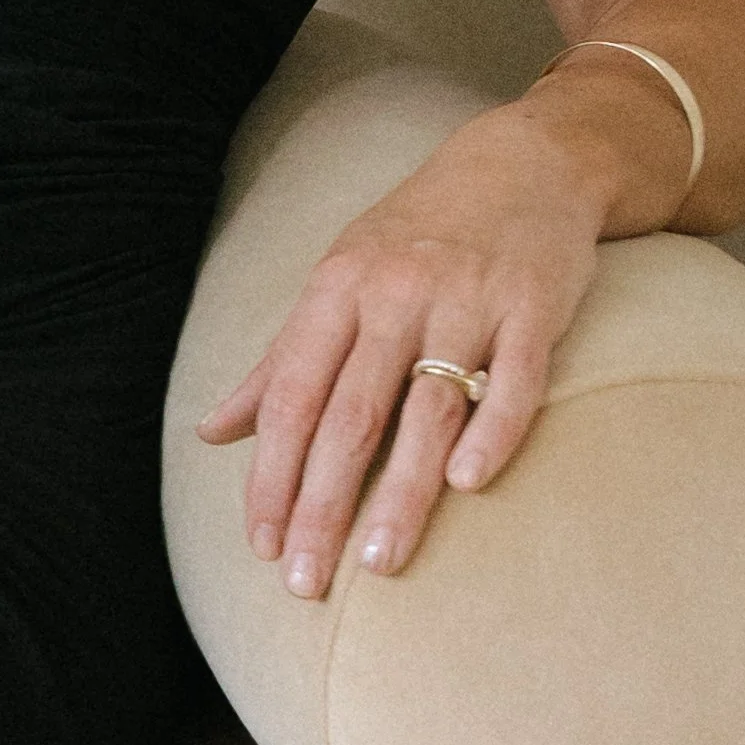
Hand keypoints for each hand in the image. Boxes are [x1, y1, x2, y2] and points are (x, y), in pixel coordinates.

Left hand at [195, 101, 610, 597]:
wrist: (523, 162)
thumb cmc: (416, 232)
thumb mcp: (337, 279)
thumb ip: (278, 361)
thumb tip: (211, 431)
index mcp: (337, 289)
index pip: (292, 396)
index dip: (271, 474)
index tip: (261, 545)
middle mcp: (395, 293)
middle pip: (350, 413)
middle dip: (322, 503)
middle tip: (305, 582)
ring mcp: (467, 299)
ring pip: (425, 406)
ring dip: (401, 490)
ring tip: (379, 564)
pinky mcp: (533, 307)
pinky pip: (513, 378)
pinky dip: (491, 430)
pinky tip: (469, 486)